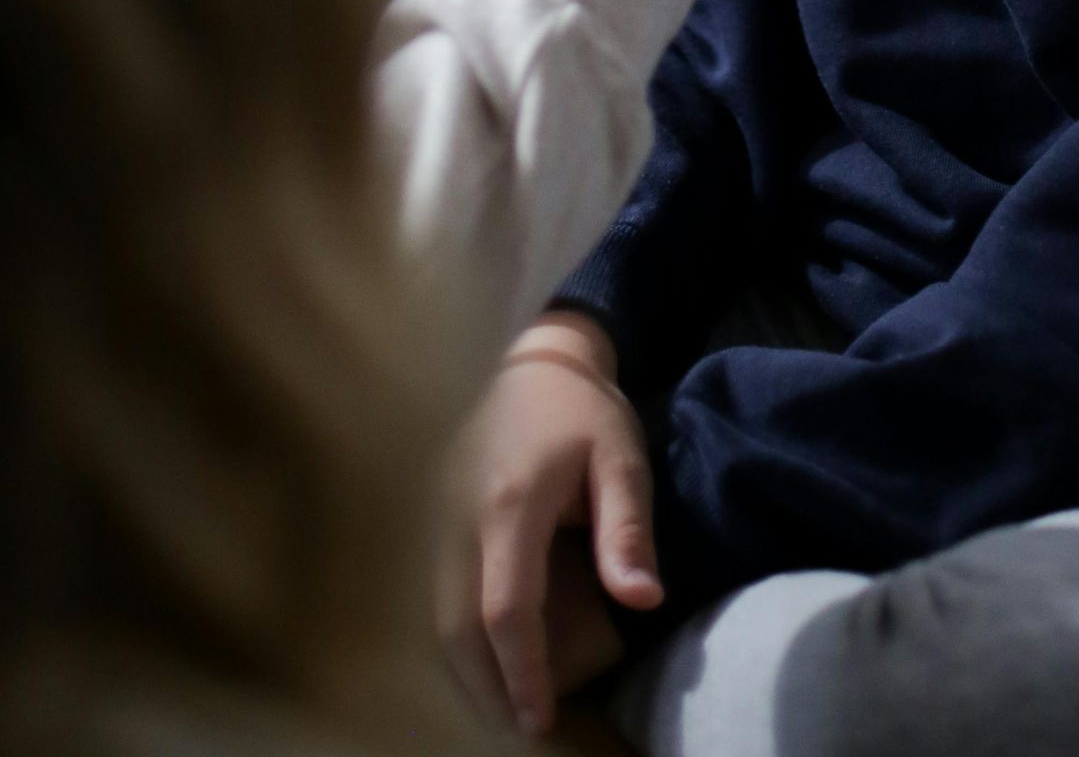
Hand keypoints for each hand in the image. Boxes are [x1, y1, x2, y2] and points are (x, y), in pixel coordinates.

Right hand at [439, 312, 659, 738]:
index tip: (539, 717)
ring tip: (507, 704)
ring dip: (469, 667)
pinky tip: (487, 657)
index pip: (505, 608)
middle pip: (458, 626)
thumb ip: (628, 529)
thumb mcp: (621, 457)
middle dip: (487, 685)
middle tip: (523, 725)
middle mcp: (461, 519)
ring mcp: (440, 518)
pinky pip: (440, 593)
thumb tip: (643, 602)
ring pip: (440, 614)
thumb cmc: (583, 411)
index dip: (521, 670)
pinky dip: (460, 636)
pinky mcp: (436, 519)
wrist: (535, 358)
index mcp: (510, 506)